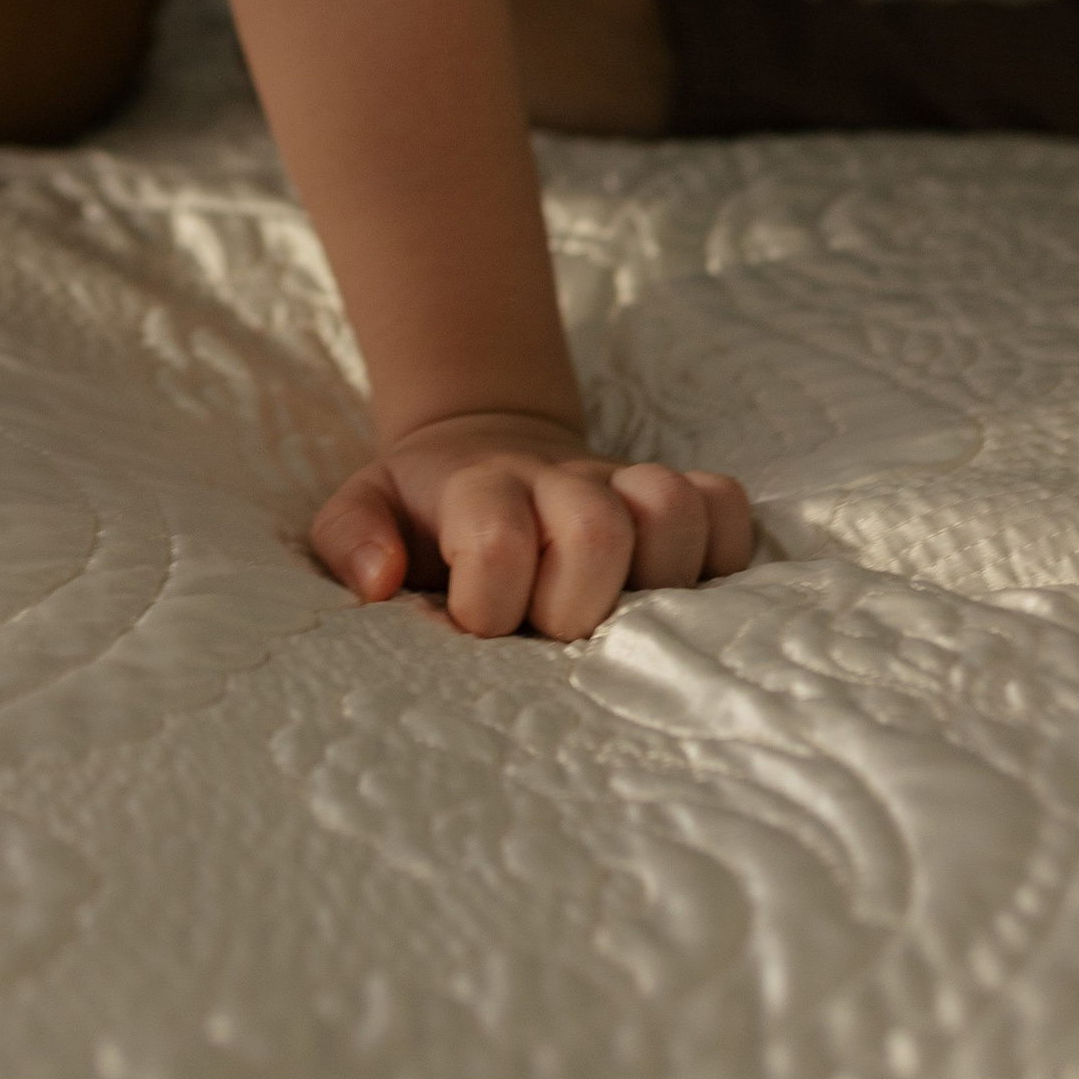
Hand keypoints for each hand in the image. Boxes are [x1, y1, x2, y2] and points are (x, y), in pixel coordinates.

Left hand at [311, 411, 753, 641]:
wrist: (484, 447)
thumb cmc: (425, 510)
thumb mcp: (363, 508)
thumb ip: (351, 539)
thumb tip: (382, 581)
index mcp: (480, 487)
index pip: (497, 538)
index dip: (488, 602)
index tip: (473, 626)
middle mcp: (560, 480)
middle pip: (598, 530)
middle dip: (576, 605)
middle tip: (550, 632)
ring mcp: (624, 485)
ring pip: (673, 509)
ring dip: (653, 579)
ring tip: (618, 614)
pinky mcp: (678, 495)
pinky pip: (727, 509)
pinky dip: (719, 553)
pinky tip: (675, 591)